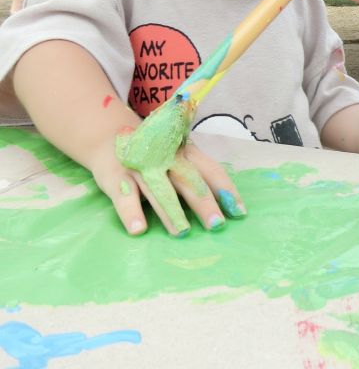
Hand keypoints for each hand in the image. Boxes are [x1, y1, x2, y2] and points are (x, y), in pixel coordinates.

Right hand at [101, 127, 245, 236]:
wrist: (109, 134)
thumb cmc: (156, 152)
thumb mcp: (179, 154)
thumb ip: (197, 172)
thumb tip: (224, 202)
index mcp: (187, 152)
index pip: (211, 170)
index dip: (225, 190)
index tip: (239, 212)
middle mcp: (166, 157)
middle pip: (188, 181)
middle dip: (203, 203)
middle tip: (216, 225)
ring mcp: (141, 166)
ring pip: (158, 190)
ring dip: (171, 212)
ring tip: (182, 233)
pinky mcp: (116, 176)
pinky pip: (124, 196)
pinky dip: (131, 212)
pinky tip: (139, 229)